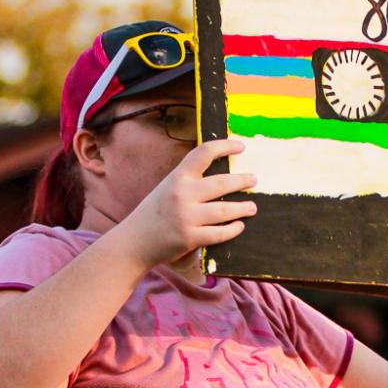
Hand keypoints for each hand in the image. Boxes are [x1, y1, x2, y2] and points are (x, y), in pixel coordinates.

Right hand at [118, 138, 257, 268]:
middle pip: (222, 183)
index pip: (204, 153)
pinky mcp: (190, 238)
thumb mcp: (167, 189)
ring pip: (225, 210)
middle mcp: (182, 194)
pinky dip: (232, 229)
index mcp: (177, 177)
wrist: (134, 241)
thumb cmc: (154, 214)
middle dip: (242, 181)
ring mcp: (186, 217)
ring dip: (243, 208)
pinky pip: (219, 233)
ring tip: (252, 207)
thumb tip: (223, 179)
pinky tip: (239, 226)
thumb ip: (189, 182)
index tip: (241, 146)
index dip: (225, 146)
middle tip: (253, 180)